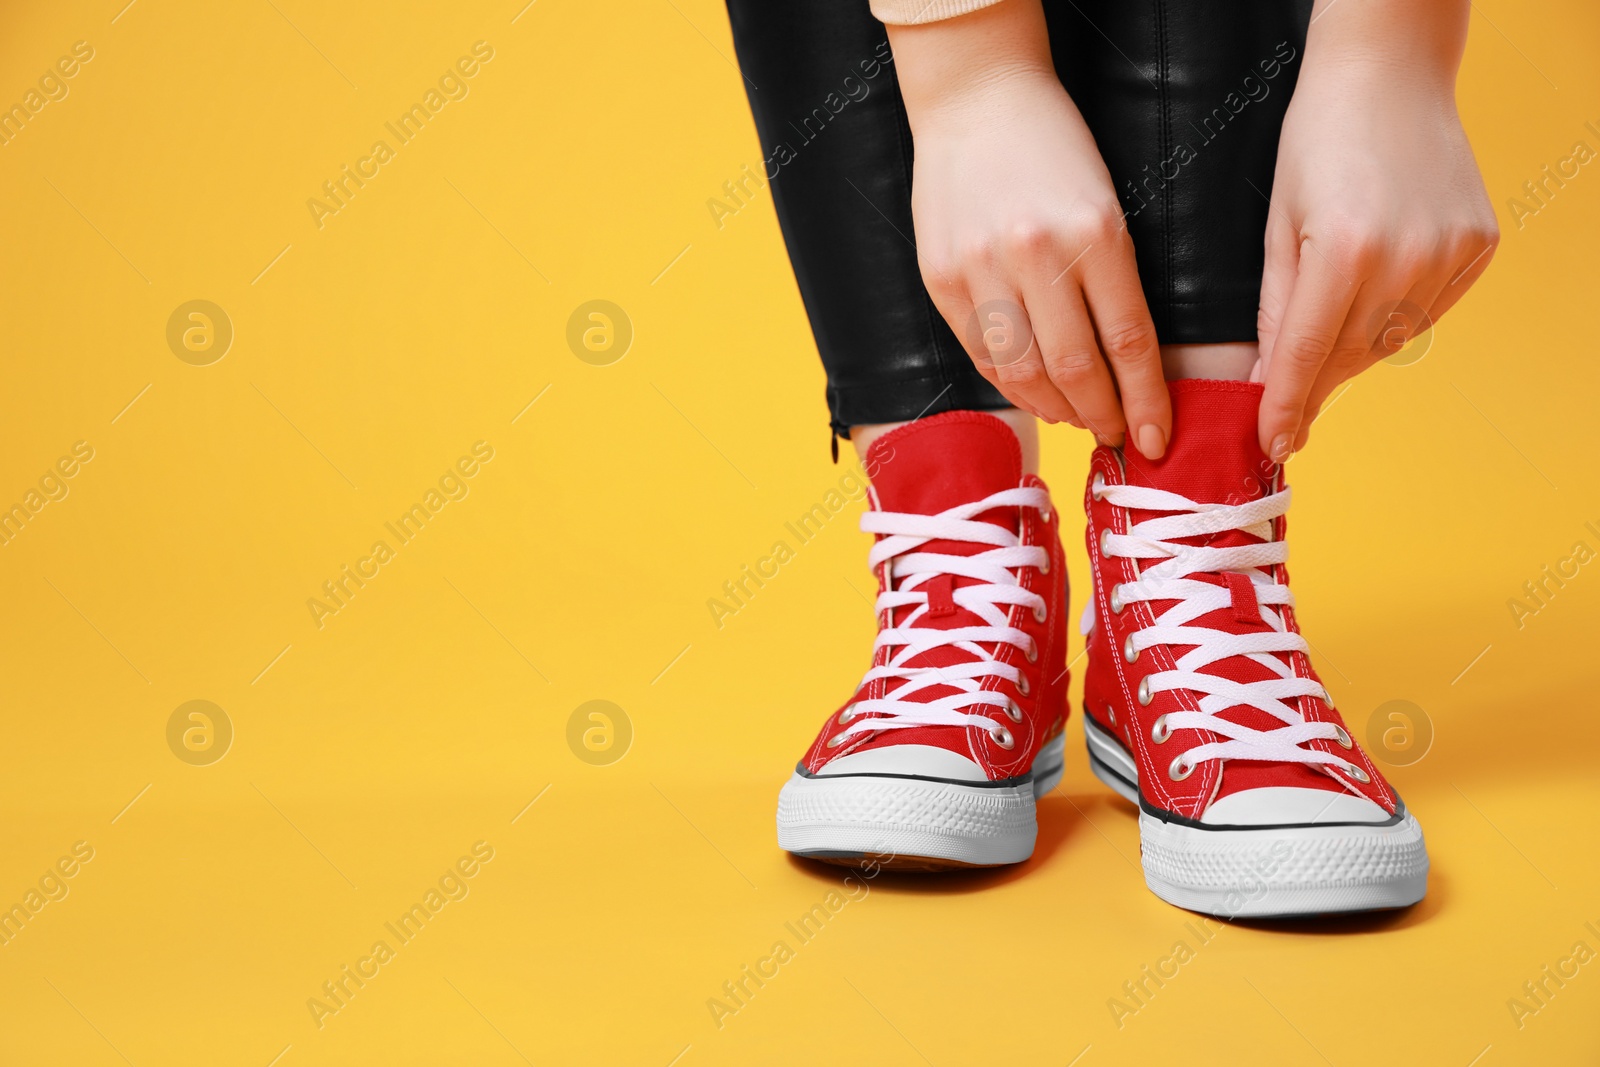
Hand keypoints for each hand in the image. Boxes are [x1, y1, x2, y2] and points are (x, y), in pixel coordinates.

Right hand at [889, 5, 1168, 457]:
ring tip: (1077, 419)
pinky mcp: (942, 278)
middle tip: (1116, 437)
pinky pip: (980, 352)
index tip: (1155, 438)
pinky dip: (1010, 385)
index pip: (1128, 340)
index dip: (1144, 401)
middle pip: (1076, 366)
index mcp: (1094, 232)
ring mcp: (981, 268)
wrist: (978, 101)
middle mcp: (1035, 253)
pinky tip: (1032, 393)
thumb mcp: (1106, 204)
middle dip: (1102, 414)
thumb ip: (1112, 282)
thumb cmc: (1054, 151)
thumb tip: (1124, 368)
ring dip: (1056, 409)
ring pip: (1023, 371)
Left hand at [1256, 34, 1497, 458]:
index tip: (1273, 445)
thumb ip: (1277, 310)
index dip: (1285, 408)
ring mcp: (1449, 252)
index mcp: (1341, 251)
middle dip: (1313, 384)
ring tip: (1328, 331)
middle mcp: (1404, 257)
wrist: (1391, 74)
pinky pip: (1428, 310)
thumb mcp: (1277, 226)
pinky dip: (1397, 316)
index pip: (1307, 356)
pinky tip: (1376, 292)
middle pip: (1349, 356)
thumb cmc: (1318, 140)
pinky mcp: (1478, 246)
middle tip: (1287, 409)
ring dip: (1353, 350)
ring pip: (1391, 341)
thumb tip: (1271, 382)